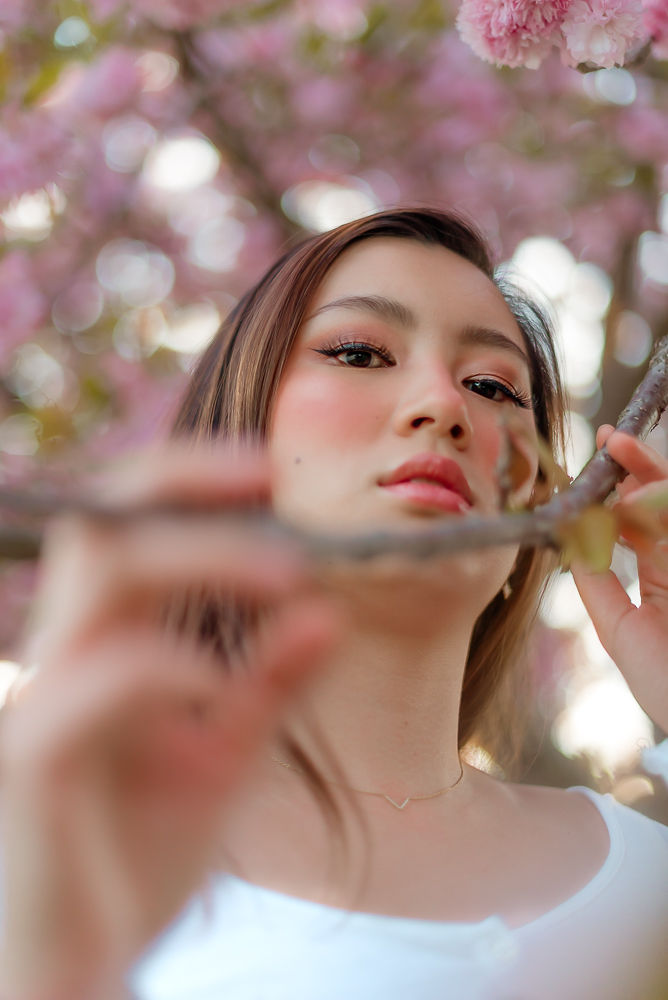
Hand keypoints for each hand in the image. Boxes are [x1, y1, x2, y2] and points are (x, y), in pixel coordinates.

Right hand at [0, 445, 336, 999]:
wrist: (82, 972)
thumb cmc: (139, 857)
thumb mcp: (226, 759)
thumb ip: (270, 687)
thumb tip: (328, 611)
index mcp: (101, 651)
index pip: (126, 527)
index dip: (187, 479)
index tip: (269, 469)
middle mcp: (62, 662)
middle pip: (104, 527)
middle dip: (189, 492)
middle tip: (276, 483)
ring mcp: (43, 708)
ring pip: (97, 579)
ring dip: (198, 558)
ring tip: (289, 578)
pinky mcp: (35, 768)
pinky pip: (90, 685)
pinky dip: (162, 663)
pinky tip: (215, 683)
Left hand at [572, 425, 667, 732]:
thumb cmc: (665, 686)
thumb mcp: (620, 629)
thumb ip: (598, 584)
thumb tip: (568, 539)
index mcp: (660, 578)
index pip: (637, 523)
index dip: (617, 491)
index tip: (596, 462)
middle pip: (661, 504)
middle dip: (639, 468)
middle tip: (613, 440)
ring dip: (653, 479)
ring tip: (625, 452)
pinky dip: (663, 505)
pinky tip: (646, 491)